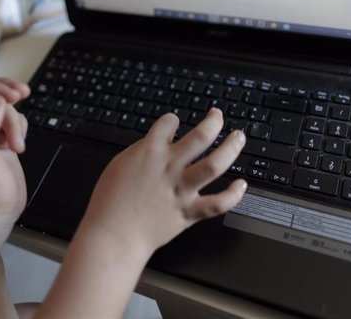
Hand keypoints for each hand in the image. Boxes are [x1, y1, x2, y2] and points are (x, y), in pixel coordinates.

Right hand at [80, 108, 246, 254]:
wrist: (113, 234)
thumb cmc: (109, 203)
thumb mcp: (118, 165)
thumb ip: (139, 153)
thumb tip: (152, 146)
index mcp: (149, 151)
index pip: (168, 123)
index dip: (173, 119)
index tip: (175, 121)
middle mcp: (170, 166)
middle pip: (201, 136)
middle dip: (214, 122)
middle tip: (218, 116)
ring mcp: (182, 189)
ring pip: (214, 164)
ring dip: (231, 148)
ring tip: (238, 138)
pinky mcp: (188, 211)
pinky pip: (218, 203)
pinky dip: (233, 194)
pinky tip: (241, 185)